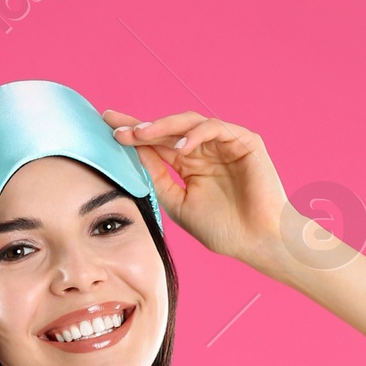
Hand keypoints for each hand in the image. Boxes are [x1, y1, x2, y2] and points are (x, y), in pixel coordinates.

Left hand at [103, 108, 290, 265]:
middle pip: (169, 129)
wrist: (258, 242)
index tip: (107, 128)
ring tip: (141, 134)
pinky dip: (196, 134)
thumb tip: (135, 153)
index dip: (134, 135)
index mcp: (190, 165)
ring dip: (164, 126)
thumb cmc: (223, 230)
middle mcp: (205, 150)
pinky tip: (180, 147)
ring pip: (190, 123)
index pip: (158, 144)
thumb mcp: (178, 204)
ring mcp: (225, 144)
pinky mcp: (245, 141)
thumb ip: (158, 178)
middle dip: (142, 126)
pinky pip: (215, 128)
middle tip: (116, 125)